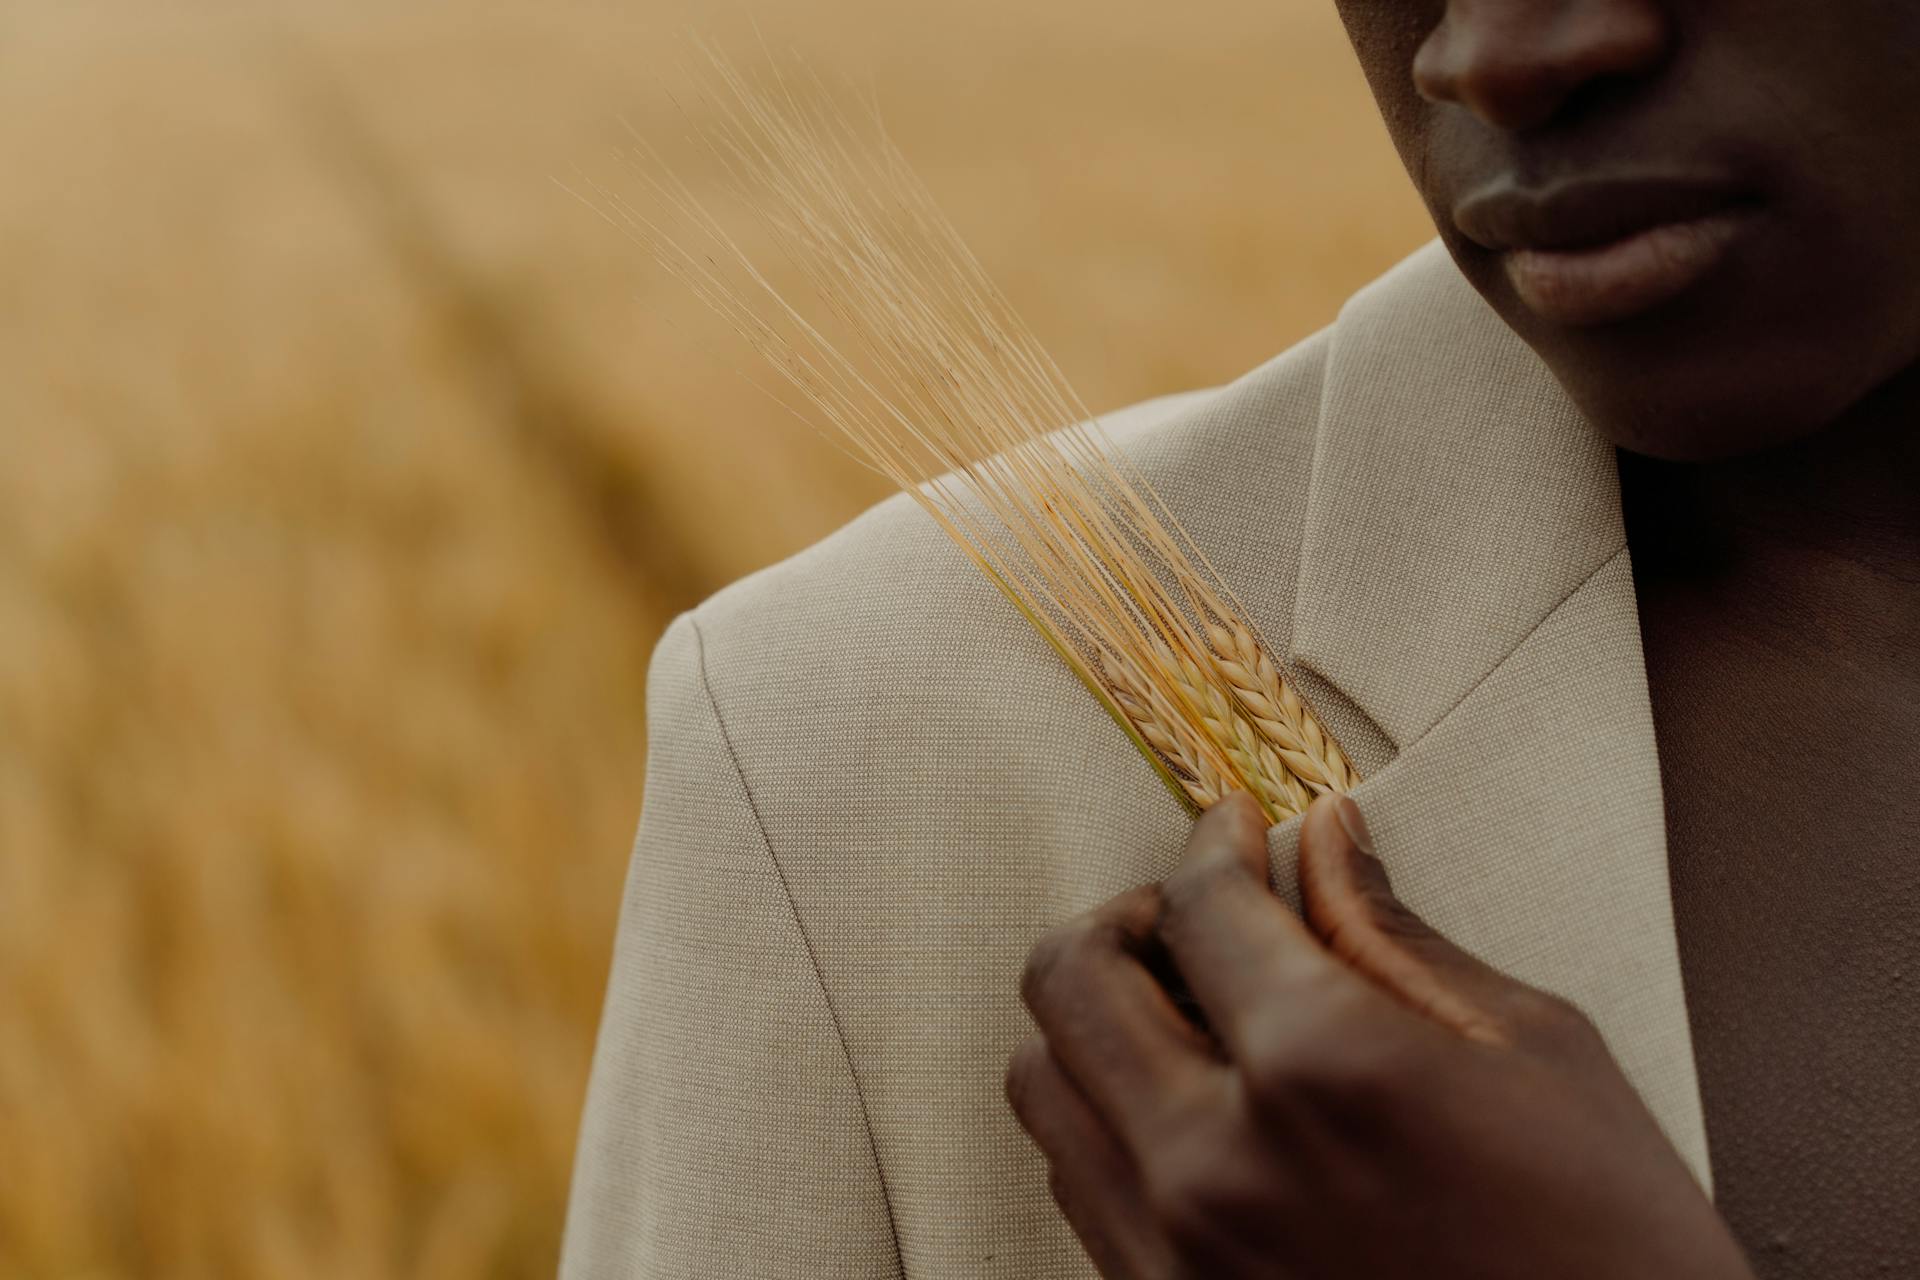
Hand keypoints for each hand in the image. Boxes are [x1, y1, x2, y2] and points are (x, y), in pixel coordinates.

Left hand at [1005, 791, 1754, 1278]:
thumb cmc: (1614, 1253)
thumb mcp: (1537, 1056)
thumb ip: (1395, 938)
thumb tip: (1326, 841)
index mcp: (1322, 1068)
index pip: (1200, 903)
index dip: (1214, 841)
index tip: (1237, 830)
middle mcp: (1216, 1161)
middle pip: (1071, 976)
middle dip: (1129, 915)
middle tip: (1197, 911)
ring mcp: (1174, 1252)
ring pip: (1044, 1082)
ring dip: (1097, 1016)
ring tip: (1182, 1009)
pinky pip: (1075, 1184)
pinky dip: (1106, 1114)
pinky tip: (1189, 1106)